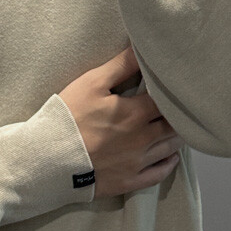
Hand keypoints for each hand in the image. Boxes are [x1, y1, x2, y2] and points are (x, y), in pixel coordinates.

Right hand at [59, 45, 184, 196]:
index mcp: (136, 113)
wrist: (48, 159)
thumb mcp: (91, 84)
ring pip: (169, 149)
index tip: (176, 87)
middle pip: (173, 126)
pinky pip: (158, 174)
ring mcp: (137, 163)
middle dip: (178, 115)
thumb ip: (120, 65)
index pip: (166, 100)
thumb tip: (141, 49)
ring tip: (177, 128)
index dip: (173, 93)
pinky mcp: (129, 181)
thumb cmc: (68, 118)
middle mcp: (143, 139)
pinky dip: (168, 164)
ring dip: (176, 137)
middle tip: (181, 108)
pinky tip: (171, 157)